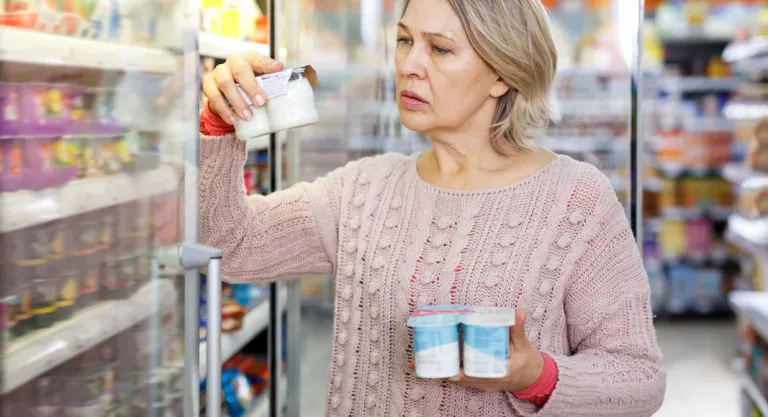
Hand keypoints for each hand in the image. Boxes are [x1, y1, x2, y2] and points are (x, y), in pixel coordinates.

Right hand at [202, 51, 283, 124]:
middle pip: (240, 70)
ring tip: (247, 117)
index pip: (259, 59)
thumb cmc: (249, 82)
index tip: (278, 68)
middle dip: (251, 87)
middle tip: (261, 103)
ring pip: (225, 84)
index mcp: (249, 58)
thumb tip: (284, 89)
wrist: (227, 88)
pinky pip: (214, 96)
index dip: (268, 64)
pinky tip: (233, 120)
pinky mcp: (208, 83)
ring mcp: (219, 71)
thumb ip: (271, 82)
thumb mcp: (261, 79)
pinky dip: (224, 110)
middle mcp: (233, 61)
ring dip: (237, 102)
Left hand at [408, 309, 543, 391]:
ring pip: (453, 378)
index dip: (452, 372)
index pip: (468, 376)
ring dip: (436, 371)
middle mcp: (482, 380)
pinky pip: (457, 376)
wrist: (534, 378)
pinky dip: (445, 370)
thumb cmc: (528, 362)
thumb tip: (519, 312)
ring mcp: (478, 381)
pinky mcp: (476, 378)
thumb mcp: (524, 345)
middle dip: (435, 370)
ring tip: (416, 363)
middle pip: (453, 378)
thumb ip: (518, 328)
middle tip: (415, 362)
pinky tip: (432, 363)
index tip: (438, 366)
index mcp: (493, 374)